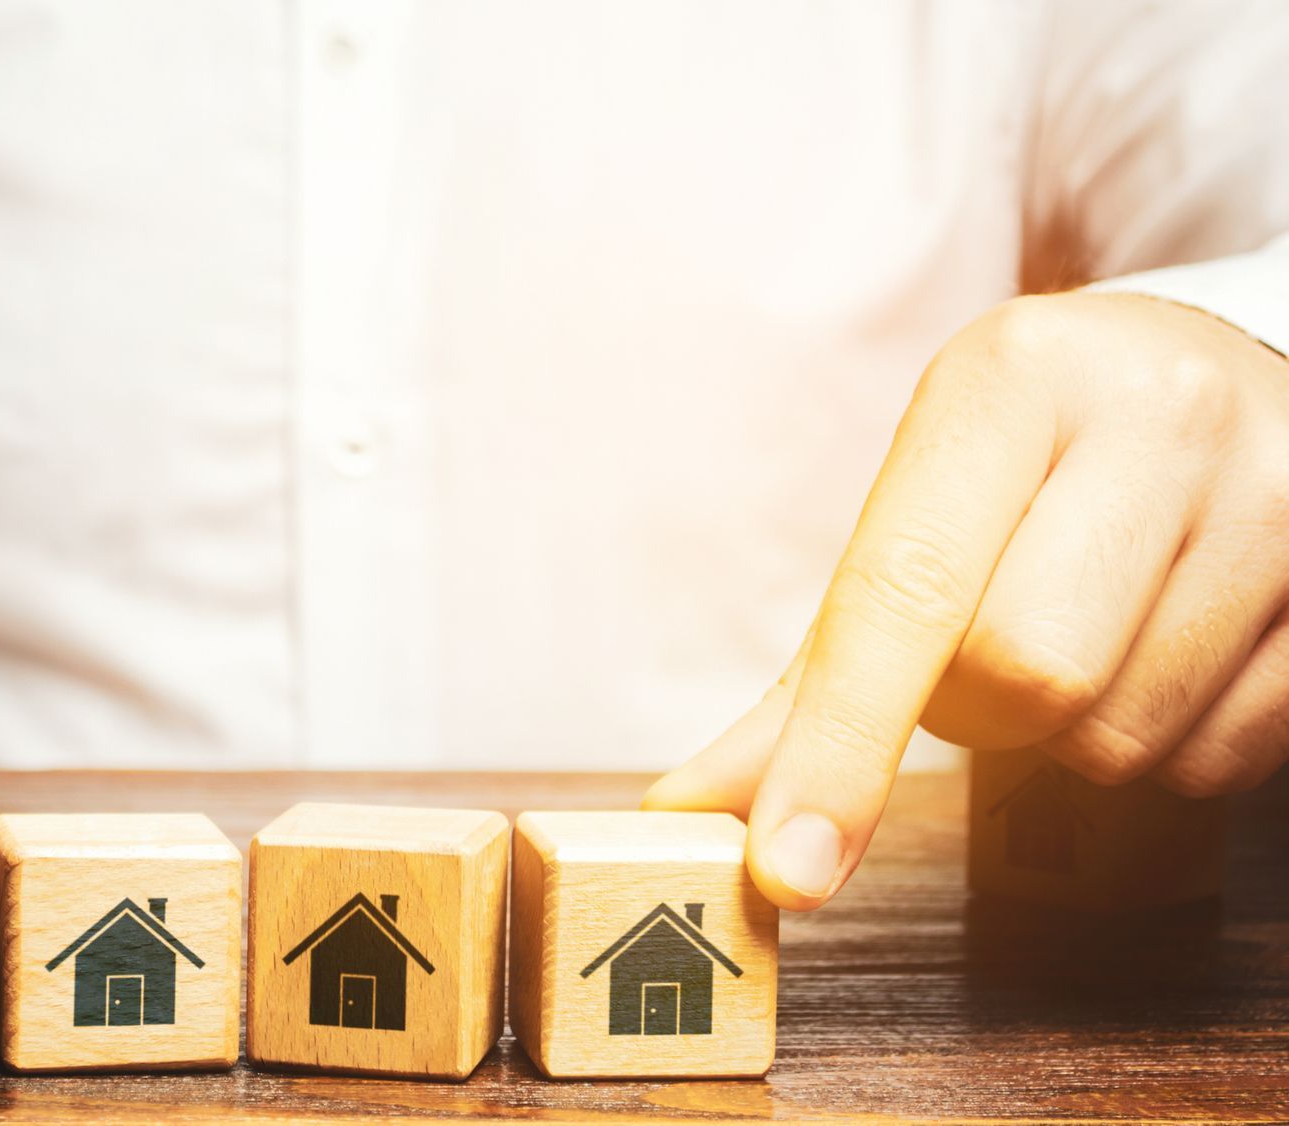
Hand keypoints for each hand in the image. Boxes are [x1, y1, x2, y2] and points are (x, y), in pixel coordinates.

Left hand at [644, 292, 1288, 910]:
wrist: (1219, 372)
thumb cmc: (1042, 458)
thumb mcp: (924, 509)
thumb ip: (816, 672)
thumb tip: (696, 808)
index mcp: (1011, 377)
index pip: (906, 593)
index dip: (839, 747)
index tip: (786, 869)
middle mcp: (1159, 411)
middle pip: (1025, 679)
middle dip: (983, 711)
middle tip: (993, 649)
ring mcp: (1282, 487)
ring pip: (1128, 734)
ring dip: (1079, 734)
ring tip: (1097, 629)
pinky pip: (1231, 758)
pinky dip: (1177, 743)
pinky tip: (1180, 650)